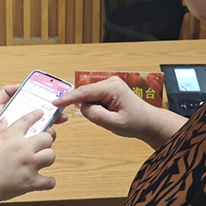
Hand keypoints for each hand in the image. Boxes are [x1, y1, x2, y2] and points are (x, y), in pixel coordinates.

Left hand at [0, 85, 67, 148]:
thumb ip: (5, 93)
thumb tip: (20, 85)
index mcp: (18, 117)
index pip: (38, 112)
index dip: (49, 108)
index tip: (57, 104)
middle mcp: (22, 129)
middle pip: (44, 124)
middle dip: (54, 120)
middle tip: (59, 117)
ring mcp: (20, 142)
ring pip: (41, 138)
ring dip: (49, 133)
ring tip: (50, 129)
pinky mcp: (17, 154)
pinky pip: (31, 151)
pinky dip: (38, 148)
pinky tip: (41, 144)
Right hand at [0, 110, 56, 201]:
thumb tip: (4, 121)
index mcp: (11, 136)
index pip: (28, 120)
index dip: (36, 115)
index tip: (41, 113)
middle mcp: (23, 148)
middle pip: (47, 138)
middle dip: (46, 139)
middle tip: (42, 143)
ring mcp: (29, 165)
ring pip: (51, 156)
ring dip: (47, 157)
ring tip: (42, 160)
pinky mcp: (30, 182)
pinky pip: (49, 182)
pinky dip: (48, 181)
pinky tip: (45, 180)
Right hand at [52, 77, 178, 147]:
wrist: (149, 122)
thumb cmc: (136, 122)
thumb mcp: (114, 124)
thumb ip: (95, 115)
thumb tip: (83, 107)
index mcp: (112, 88)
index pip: (85, 92)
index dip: (69, 98)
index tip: (56, 103)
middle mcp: (110, 82)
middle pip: (87, 95)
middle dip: (90, 108)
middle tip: (105, 119)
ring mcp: (110, 84)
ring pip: (90, 97)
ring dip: (96, 109)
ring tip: (112, 116)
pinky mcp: (109, 88)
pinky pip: (95, 98)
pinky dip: (98, 107)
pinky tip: (110, 113)